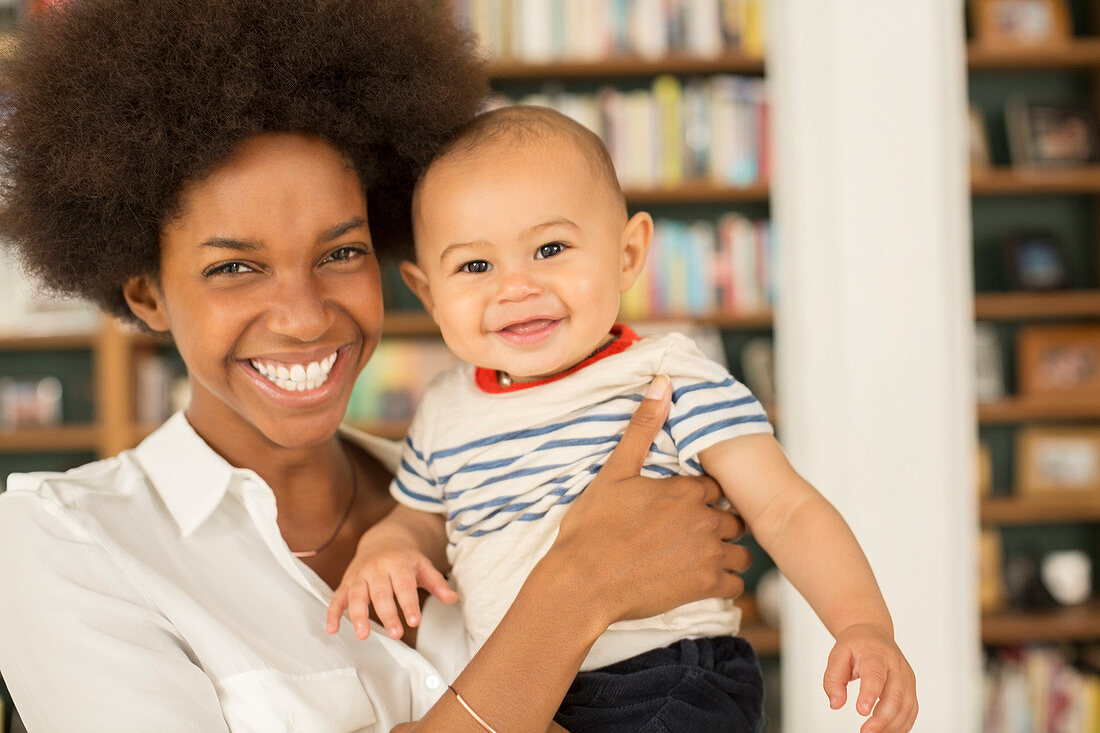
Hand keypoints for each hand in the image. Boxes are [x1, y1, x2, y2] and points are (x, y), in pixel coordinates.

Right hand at [326, 539, 456, 639]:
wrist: (382, 540)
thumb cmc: (405, 559)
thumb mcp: (423, 566)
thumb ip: (437, 583)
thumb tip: (452, 598)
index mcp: (397, 563)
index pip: (404, 586)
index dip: (409, 604)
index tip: (414, 621)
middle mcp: (376, 568)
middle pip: (380, 593)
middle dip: (387, 614)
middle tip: (395, 634)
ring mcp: (359, 575)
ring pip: (356, 596)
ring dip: (358, 616)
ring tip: (362, 635)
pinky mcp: (346, 582)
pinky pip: (337, 598)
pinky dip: (333, 613)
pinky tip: (332, 630)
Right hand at [549, 375, 750, 626]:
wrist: (583, 583)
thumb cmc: (593, 528)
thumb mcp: (615, 471)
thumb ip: (643, 427)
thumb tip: (663, 382)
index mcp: (685, 490)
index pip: (714, 486)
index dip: (702, 494)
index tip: (686, 503)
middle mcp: (704, 520)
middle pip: (732, 517)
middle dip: (718, 523)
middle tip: (692, 532)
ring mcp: (708, 554)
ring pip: (739, 552)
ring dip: (725, 553)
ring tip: (700, 557)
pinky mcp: (705, 587)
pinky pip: (735, 584)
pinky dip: (724, 582)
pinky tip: (701, 580)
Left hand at [823, 623, 916, 732]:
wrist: (874, 634)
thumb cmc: (856, 645)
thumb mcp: (838, 654)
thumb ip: (833, 679)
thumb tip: (835, 703)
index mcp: (876, 654)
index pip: (876, 675)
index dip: (870, 694)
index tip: (861, 711)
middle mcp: (896, 666)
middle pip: (895, 695)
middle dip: (882, 718)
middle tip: (866, 731)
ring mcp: (907, 678)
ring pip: (907, 707)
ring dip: (892, 725)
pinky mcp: (911, 689)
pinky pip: (911, 711)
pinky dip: (901, 725)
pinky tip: (887, 731)